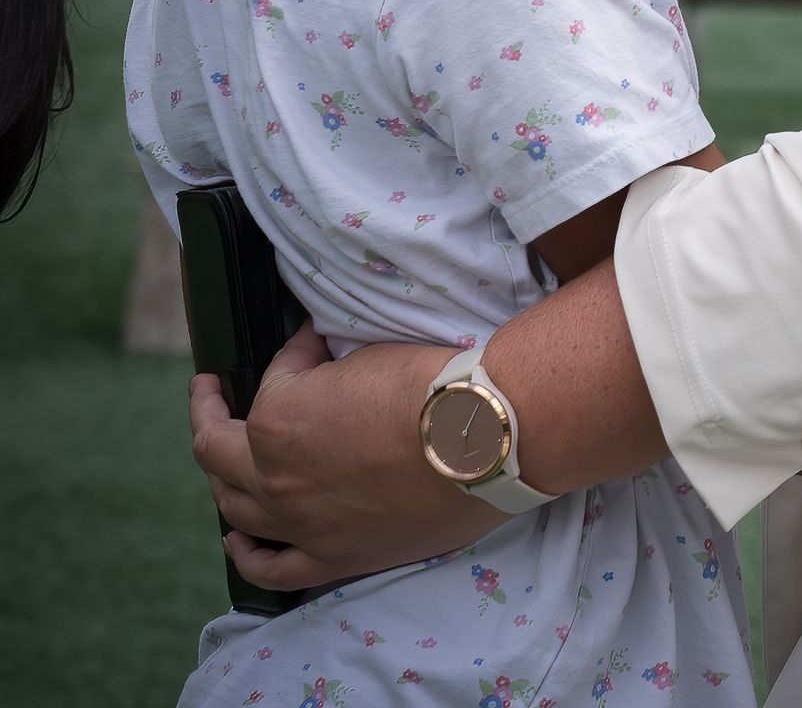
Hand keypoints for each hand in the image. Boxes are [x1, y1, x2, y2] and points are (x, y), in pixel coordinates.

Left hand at [189, 322, 500, 589]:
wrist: (478, 438)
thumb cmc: (426, 386)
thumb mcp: (364, 354)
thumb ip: (326, 366)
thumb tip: (317, 363)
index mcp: (276, 420)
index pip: (272, 379)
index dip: (292, 355)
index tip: (313, 344)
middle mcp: (273, 476)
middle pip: (218, 450)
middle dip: (213, 412)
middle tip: (215, 393)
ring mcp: (298, 524)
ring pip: (234, 507)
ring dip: (223, 477)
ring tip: (225, 457)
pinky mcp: (332, 557)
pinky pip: (271, 568)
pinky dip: (246, 552)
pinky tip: (237, 537)